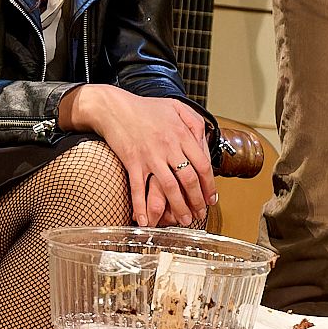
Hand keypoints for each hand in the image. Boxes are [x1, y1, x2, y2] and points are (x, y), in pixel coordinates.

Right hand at [59, 85, 216, 225]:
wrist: (115, 107)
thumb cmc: (146, 108)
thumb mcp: (178, 107)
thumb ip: (195, 124)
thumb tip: (206, 143)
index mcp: (182, 134)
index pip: (202, 165)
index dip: (209, 185)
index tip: (212, 198)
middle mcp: (169, 147)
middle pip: (188, 179)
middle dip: (196, 201)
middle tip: (199, 214)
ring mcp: (150, 156)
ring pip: (168, 188)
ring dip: (177, 207)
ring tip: (183, 220)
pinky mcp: (132, 162)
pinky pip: (138, 189)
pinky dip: (142, 206)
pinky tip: (145, 221)